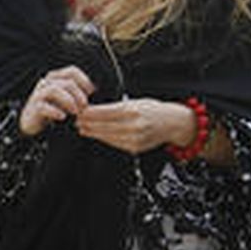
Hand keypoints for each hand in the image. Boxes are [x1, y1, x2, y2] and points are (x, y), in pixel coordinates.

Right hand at [19, 67, 94, 135]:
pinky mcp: (33, 108)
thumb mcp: (68, 97)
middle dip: (79, 94)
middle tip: (85, 106)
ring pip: (54, 90)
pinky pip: (43, 106)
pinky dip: (55, 111)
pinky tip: (62, 117)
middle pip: (67, 82)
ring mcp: (38, 95)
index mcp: (56, 78)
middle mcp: (46, 83)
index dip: (84, 80)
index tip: (92, 92)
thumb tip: (95, 90)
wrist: (34, 122)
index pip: (72, 71)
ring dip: (69, 101)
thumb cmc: (55, 108)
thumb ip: (79, 92)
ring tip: (76, 111)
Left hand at [74, 98, 195, 153]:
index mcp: (132, 110)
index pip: (103, 112)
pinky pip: (114, 143)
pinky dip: (104, 139)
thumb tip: (93, 110)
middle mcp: (133, 125)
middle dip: (87, 124)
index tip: (79, 112)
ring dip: (92, 133)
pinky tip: (97, 135)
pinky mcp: (135, 147)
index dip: (89, 113)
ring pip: (106, 136)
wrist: (173, 123)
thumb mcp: (136, 102)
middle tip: (77, 121)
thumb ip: (116, 107)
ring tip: (83, 129)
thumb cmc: (154, 110)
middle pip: (102, 125)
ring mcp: (134, 138)